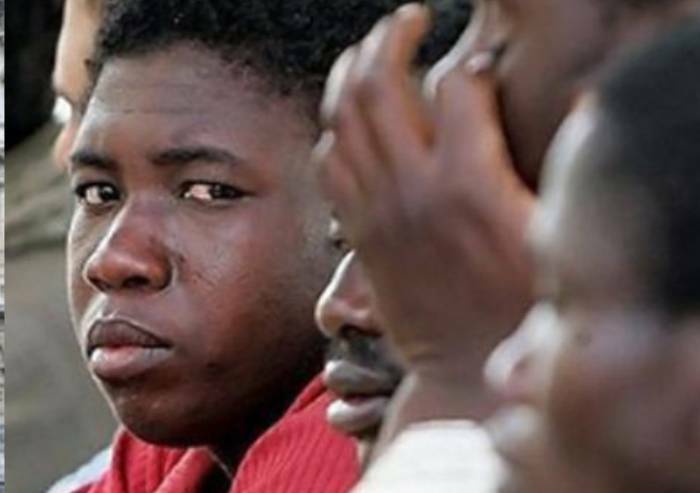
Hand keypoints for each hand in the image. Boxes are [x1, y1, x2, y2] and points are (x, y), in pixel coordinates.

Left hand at [316, 3, 534, 406]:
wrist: (465, 366)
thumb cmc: (519, 306)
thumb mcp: (550, 233)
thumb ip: (545, 165)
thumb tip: (569, 107)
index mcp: (471, 181)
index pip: (458, 82)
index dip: (472, 64)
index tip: (481, 69)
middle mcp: (414, 187)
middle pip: (378, 83)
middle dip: (388, 37)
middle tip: (404, 20)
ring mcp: (377, 209)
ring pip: (341, 117)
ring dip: (348, 73)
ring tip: (366, 54)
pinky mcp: (358, 233)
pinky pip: (327, 164)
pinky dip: (333, 133)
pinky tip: (348, 125)